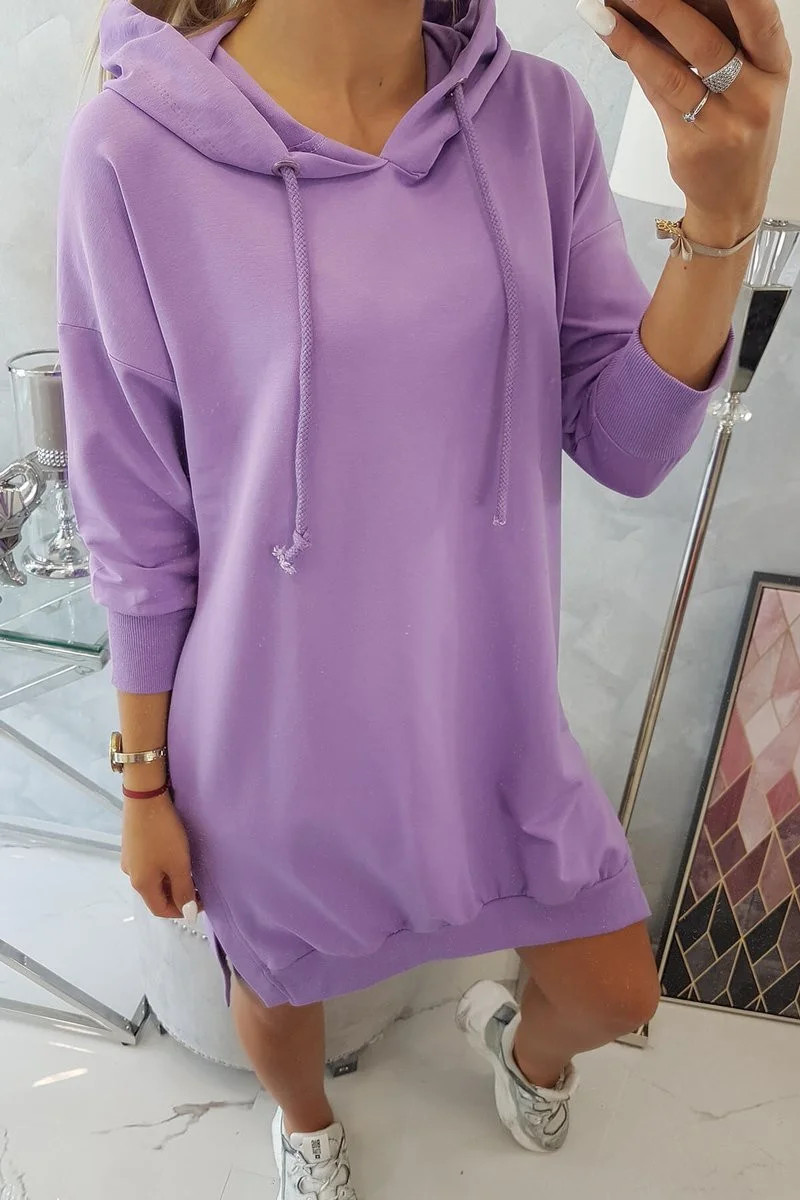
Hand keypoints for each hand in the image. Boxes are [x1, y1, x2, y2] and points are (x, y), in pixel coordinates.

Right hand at [121, 792, 199, 919]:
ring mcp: (130, 859)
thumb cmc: (164, 833)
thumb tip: (188, 915)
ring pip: (153, 879)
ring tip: (190, 869)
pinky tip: (175, 855)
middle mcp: (131, 875)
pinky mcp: (132, 845)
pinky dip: (164, 867)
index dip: (181, 911)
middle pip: (156, 895)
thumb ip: (183, 890)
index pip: (161, 910)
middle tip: (199, 885)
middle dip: (177, 895)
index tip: (202, 901)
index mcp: (141, 884)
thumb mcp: (178, 864)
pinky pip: (149, 865)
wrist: (145, 797)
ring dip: (171, 880)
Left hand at [587, 0, 791, 243]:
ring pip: (672, 72)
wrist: (734, 200)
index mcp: (775, 67)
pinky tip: (614, 42)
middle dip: (665, 8)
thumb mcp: (748, 82)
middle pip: (706, 42)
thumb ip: (719, 42)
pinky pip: (658, 98)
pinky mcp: (691, 147)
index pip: (761, 19)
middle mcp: (755, 95)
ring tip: (603, 13)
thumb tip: (663, 7)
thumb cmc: (739, 128)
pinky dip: (636, 65)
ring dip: (633, 39)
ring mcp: (723, 125)